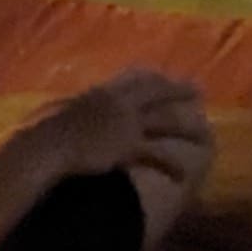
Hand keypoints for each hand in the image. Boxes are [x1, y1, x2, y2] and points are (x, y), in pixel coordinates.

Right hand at [26, 67, 211, 180]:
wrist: (46, 145)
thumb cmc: (46, 132)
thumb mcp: (61, 112)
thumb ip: (72, 108)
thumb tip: (68, 108)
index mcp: (103, 93)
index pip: (134, 79)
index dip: (153, 77)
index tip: (166, 75)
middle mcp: (119, 103)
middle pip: (156, 93)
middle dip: (178, 90)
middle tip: (198, 89)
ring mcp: (125, 123)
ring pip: (164, 122)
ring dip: (186, 127)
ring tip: (205, 132)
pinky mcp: (127, 145)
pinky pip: (156, 154)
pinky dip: (170, 165)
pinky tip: (183, 175)